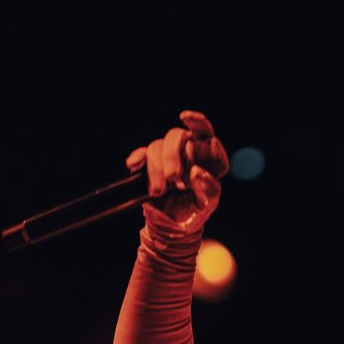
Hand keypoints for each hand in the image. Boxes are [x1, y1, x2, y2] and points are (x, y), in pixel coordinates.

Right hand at [125, 110, 229, 230]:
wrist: (170, 225)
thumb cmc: (193, 212)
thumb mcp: (206, 205)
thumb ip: (208, 189)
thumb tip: (198, 172)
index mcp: (208, 159)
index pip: (206, 135)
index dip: (197, 122)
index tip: (185, 119)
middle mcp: (188, 152)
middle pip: (178, 136)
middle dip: (172, 154)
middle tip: (173, 177)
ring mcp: (167, 156)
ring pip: (157, 145)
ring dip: (156, 167)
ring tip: (159, 191)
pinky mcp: (149, 163)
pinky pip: (142, 153)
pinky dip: (138, 158)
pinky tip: (135, 165)